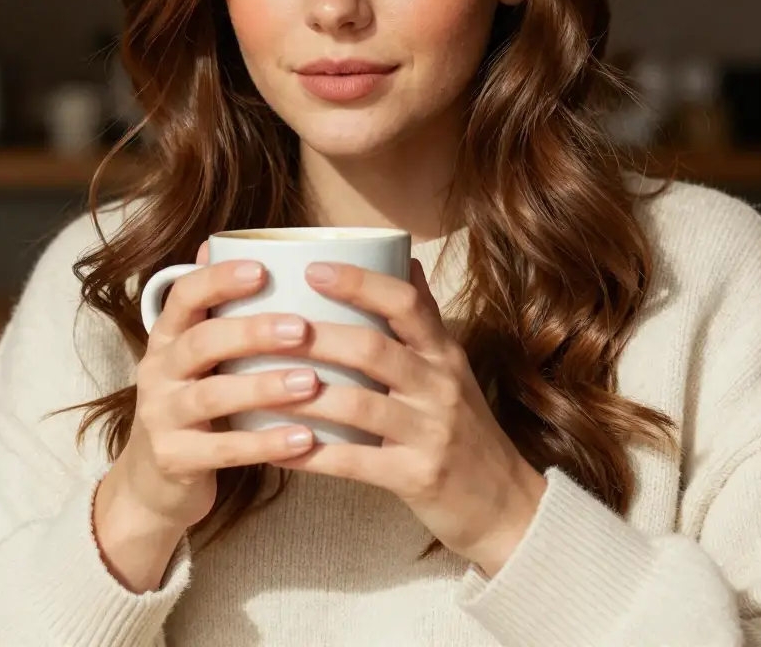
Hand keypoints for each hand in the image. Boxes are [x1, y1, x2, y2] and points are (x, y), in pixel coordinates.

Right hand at [95, 241, 326, 589]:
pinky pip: (222, 450)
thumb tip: (217, 242)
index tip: (263, 268)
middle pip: (200, 343)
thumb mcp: (196, 358)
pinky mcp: (174, 459)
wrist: (153, 483)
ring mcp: (162, 417)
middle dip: (251, 332)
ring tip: (312, 383)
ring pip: (211, 396)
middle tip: (301, 328)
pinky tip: (304, 439)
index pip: (183, 296)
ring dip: (264, 387)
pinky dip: (265, 444)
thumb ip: (213, 310)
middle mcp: (158, 372)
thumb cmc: (192, 406)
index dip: (219, 280)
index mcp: (167, 338)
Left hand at [271, 259, 548, 575]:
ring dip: (300, 395)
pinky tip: (272, 449)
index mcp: (444, 354)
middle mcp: (440, 387)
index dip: (359, 282)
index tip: (312, 269)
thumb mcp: (454, 369)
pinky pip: (353, 462)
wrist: (506, 505)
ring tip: (254, 385)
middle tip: (266, 328)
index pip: (406, 303)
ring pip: (356, 404)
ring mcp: (430, 432)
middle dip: (314, 336)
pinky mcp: (416, 476)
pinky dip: (308, 455)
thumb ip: (424, 319)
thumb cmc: (466, 431)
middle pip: (372, 349)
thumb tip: (403, 256)